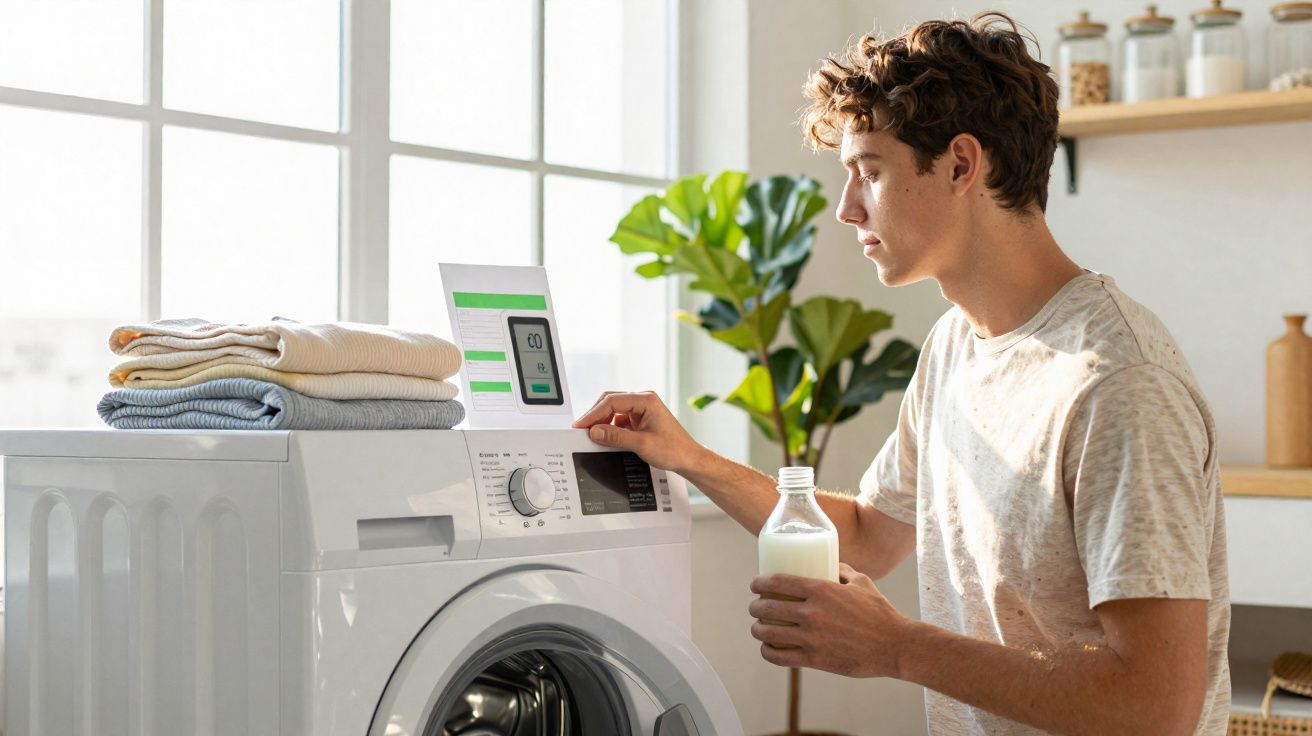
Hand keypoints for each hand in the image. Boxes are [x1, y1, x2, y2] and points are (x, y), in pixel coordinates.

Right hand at [571, 391, 708, 475]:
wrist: (689, 459)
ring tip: (593, 435)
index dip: (593, 414)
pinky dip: (611, 428)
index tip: (581, 425)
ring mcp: (642, 410)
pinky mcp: (640, 420)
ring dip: (603, 422)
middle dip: (596, 416)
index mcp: (646, 400)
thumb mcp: (641, 444)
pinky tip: (606, 438)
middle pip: (611, 402)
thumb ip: (616, 437)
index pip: (612, 401)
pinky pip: (619, 420)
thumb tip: (595, 431)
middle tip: (582, 429)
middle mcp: (644, 401)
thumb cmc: (674, 449)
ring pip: (614, 411)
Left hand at [748, 563, 910, 677]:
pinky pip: (778, 656)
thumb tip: (830, 564)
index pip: (777, 581)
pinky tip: (768, 648)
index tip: (755, 585)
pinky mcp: (814, 660)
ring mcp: (811, 638)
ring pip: (767, 632)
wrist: (894, 645)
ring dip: (757, 629)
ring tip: (758, 628)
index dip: (759, 583)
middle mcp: (811, 612)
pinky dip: (768, 651)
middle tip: (756, 607)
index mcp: (820, 590)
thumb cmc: (880, 612)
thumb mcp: (862, 582)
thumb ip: (843, 571)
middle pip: (766, 607)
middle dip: (755, 607)